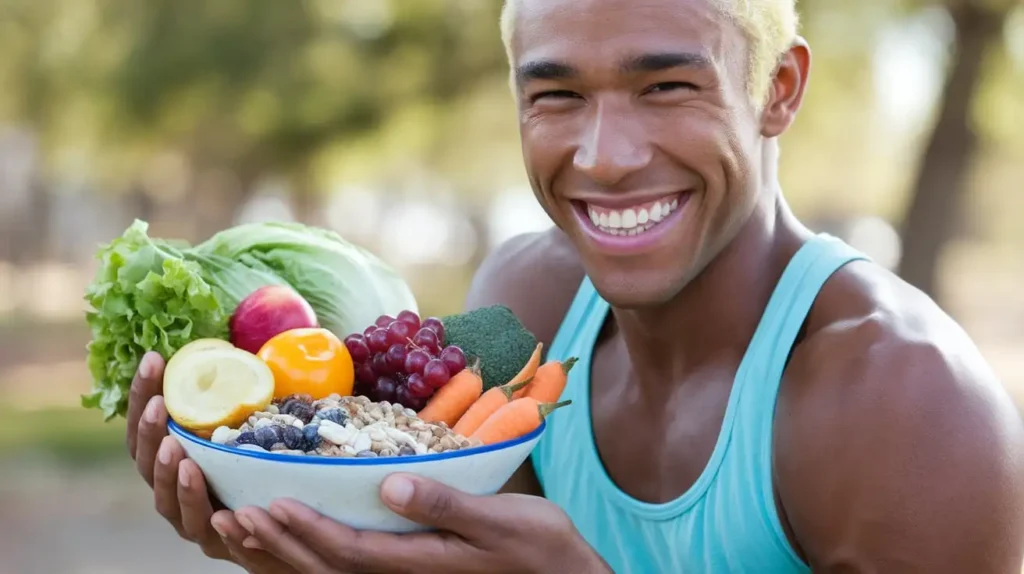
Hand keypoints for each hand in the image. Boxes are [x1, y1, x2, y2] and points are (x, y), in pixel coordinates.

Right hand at [127, 351, 296, 572]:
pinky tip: (213, 501)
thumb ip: (241, 398)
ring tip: (175, 449)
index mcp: (173, 460)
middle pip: (146, 464)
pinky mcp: (220, 545)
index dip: (143, 395)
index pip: (147, 426)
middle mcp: (174, 491)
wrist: (287, 532)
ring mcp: (193, 521)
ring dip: (169, 476)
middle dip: (148, 433)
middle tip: (158, 406)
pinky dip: (204, 512)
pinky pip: (208, 533)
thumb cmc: (263, 472)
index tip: (152, 359)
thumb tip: (246, 344)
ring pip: (168, 503)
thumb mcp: (251, 430)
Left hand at [233, 473, 610, 573]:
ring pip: (335, 572)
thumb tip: (390, 486)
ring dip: (289, 553)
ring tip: (252, 528)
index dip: (304, 531)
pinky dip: (320, 553)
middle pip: (328, 568)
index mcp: (420, 565)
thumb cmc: (540, 549)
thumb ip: (444, 505)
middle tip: (235, 517)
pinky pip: (356, 568)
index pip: (347, 552)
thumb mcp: (500, 521)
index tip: (268, 506)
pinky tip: (305, 537)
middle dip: (280, 543)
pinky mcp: (419, 572)